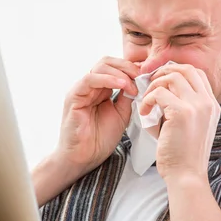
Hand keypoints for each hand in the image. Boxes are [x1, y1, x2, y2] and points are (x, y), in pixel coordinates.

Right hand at [53, 57, 138, 176]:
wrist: (84, 158)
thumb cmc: (99, 140)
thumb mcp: (122, 114)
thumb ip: (127, 97)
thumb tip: (138, 82)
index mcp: (101, 89)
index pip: (115, 67)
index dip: (131, 68)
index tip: (147, 75)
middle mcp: (90, 86)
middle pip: (107, 62)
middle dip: (127, 66)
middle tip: (141, 76)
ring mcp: (81, 90)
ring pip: (100, 67)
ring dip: (120, 72)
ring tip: (132, 84)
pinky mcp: (74, 96)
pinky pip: (90, 80)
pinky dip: (108, 79)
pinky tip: (121, 85)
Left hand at [139, 64, 220, 181]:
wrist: (186, 176)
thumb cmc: (183, 154)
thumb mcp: (191, 126)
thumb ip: (183, 107)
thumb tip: (162, 90)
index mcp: (212, 105)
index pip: (197, 73)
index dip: (177, 71)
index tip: (162, 80)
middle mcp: (207, 102)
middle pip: (186, 69)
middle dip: (165, 71)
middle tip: (151, 83)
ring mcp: (196, 106)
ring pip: (172, 77)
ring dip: (154, 86)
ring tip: (147, 101)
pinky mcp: (181, 113)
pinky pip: (159, 93)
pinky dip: (148, 99)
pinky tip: (144, 112)